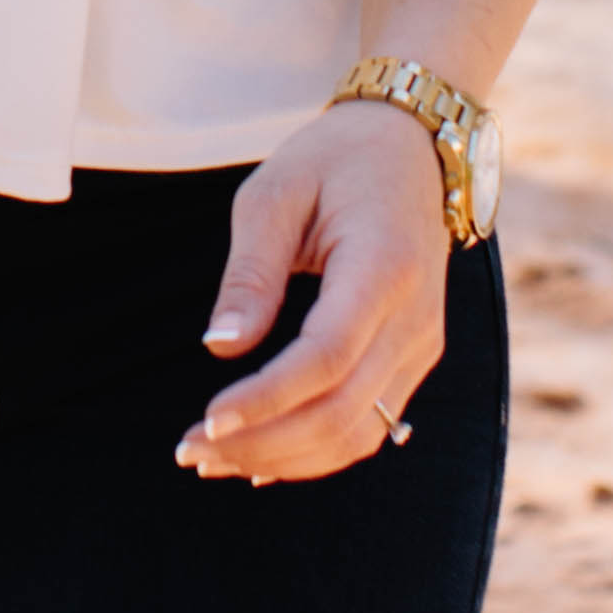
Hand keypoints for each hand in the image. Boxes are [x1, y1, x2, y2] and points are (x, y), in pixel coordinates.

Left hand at [179, 100, 455, 482]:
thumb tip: (220, 347)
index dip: (267, 399)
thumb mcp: (275, 191)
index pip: (326, 358)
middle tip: (190, 451)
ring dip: (286, 459)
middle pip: (343, 412)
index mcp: (384, 268)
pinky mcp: (414, 359)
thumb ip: (250, 272)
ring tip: (213, 461)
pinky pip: (371, 425)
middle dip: (263, 443)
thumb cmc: (335, 161)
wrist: (413, 150)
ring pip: (360, 434)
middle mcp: (415, 319)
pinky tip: (262, 461)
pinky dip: (316, 452)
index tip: (208, 420)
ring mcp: (421, 345)